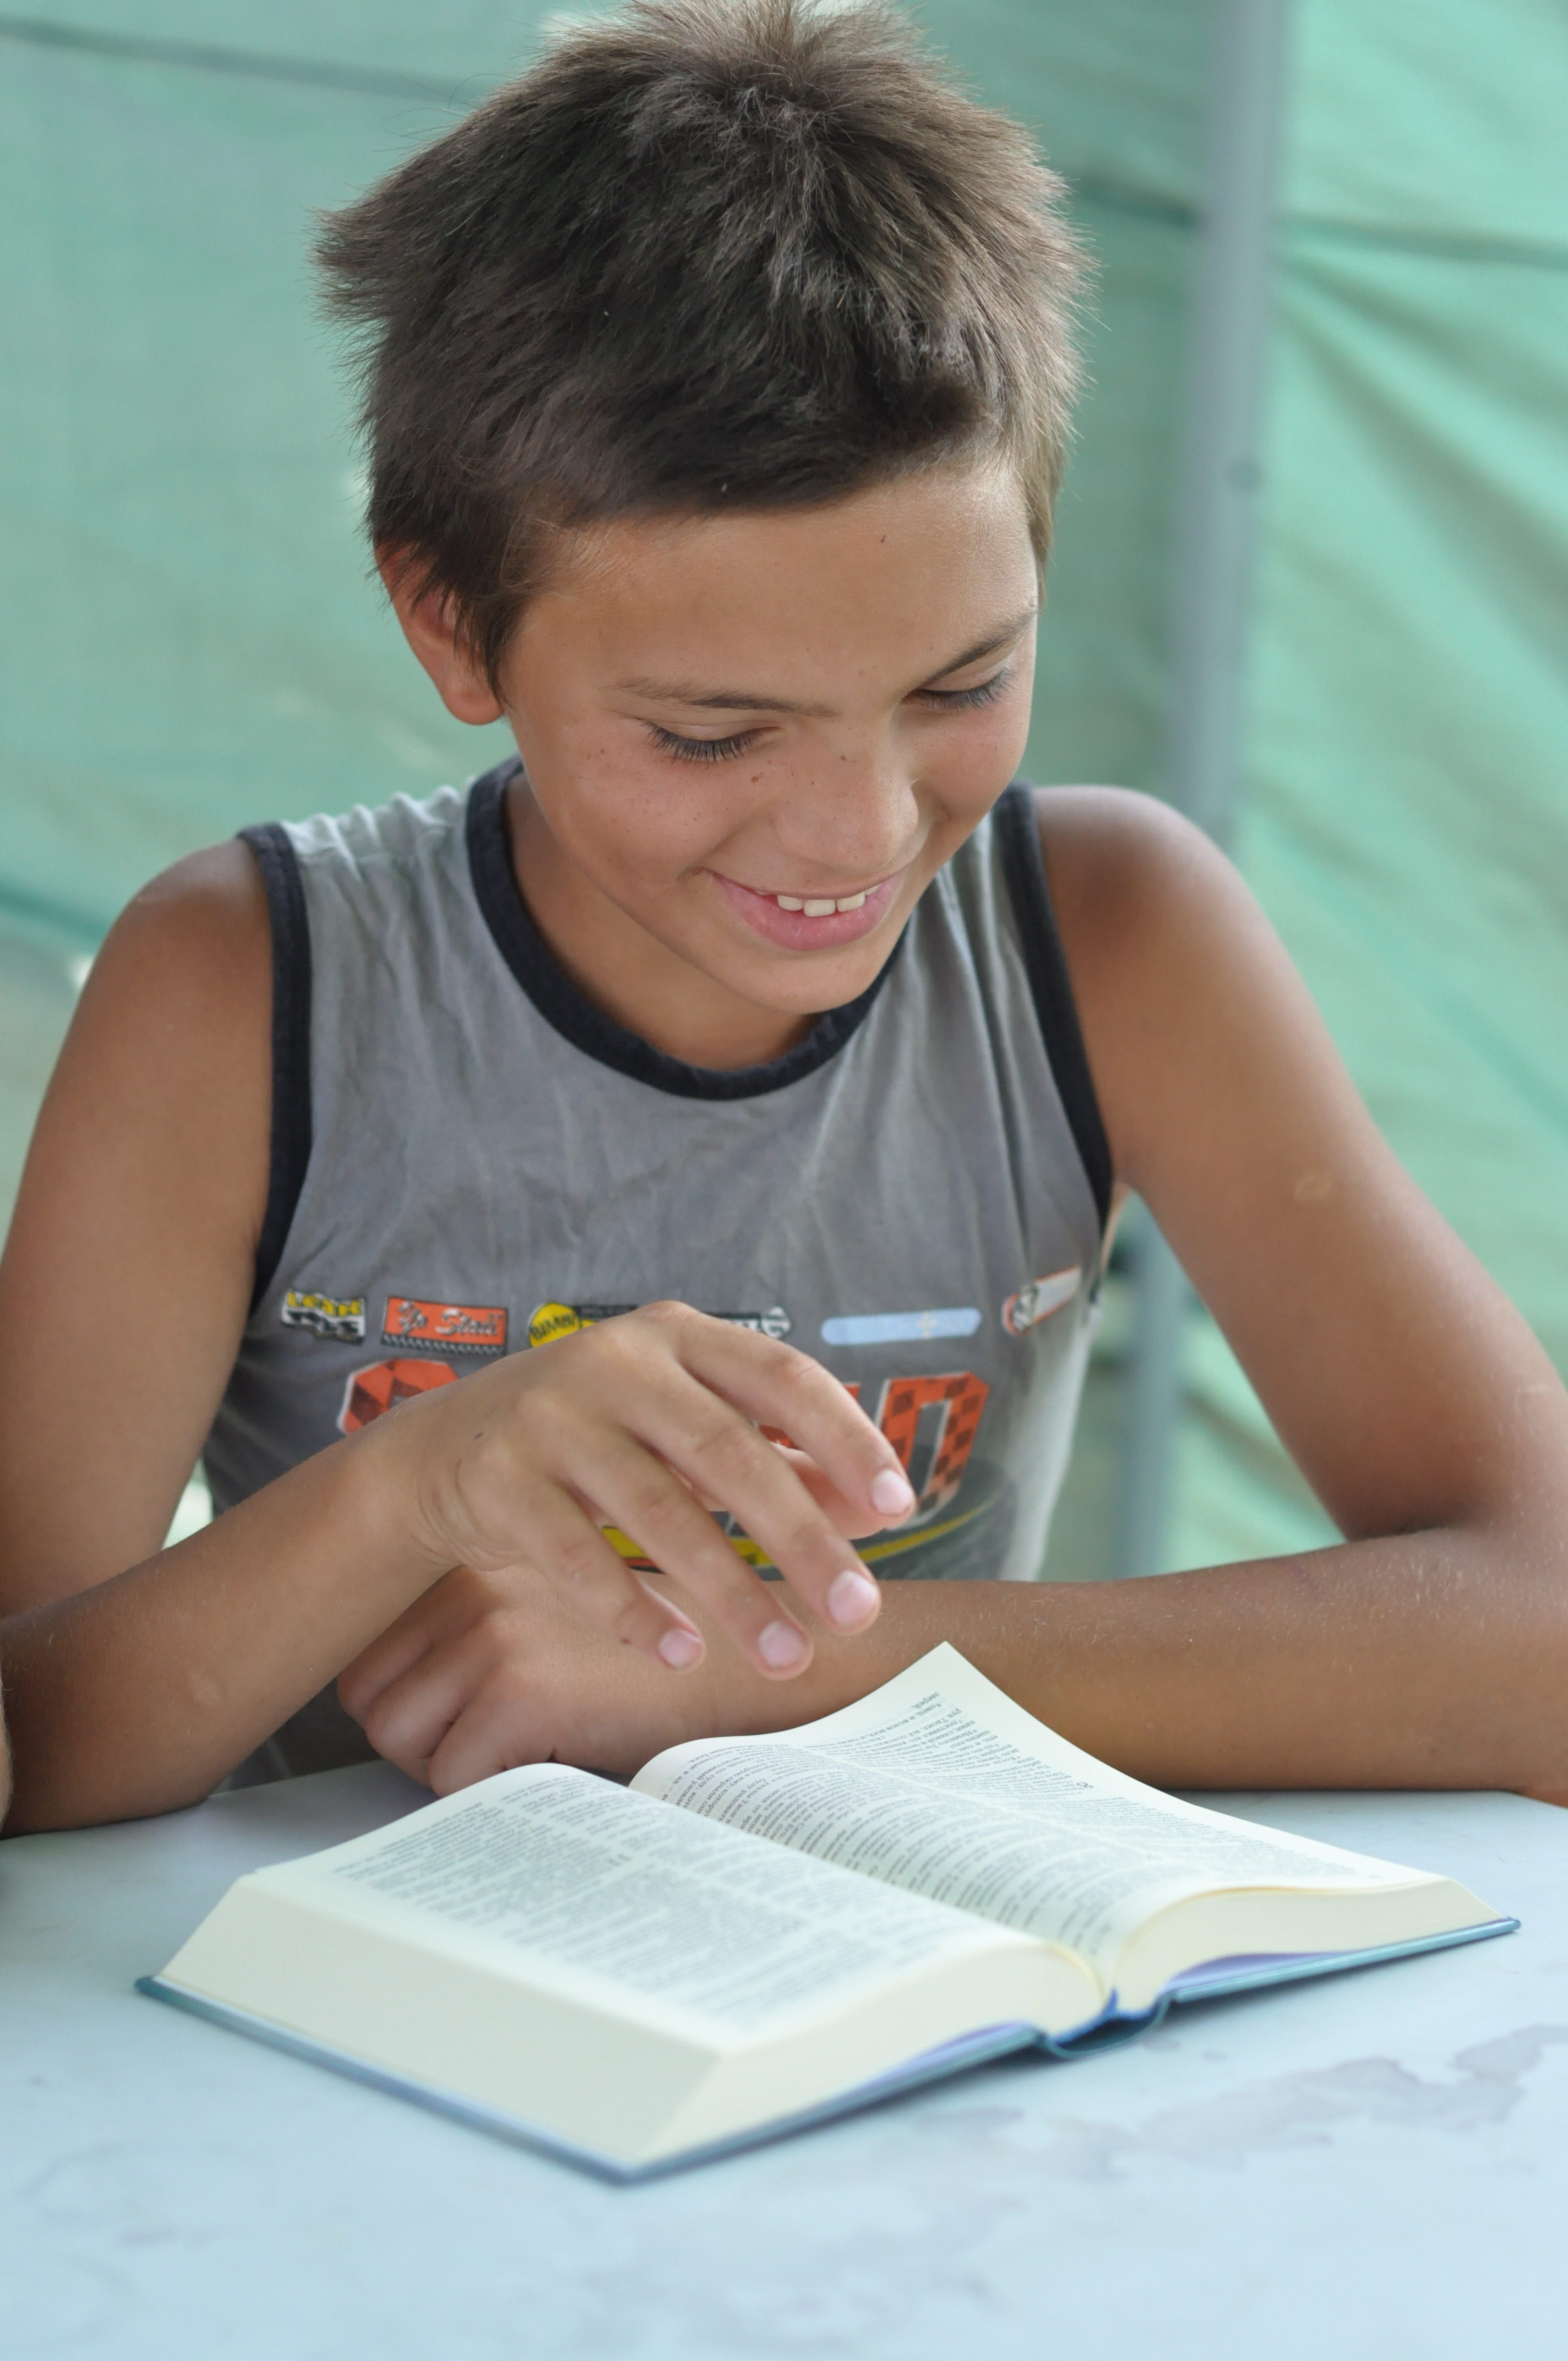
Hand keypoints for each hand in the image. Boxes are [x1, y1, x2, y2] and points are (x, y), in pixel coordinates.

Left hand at [337, 1561, 730, 1788]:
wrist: (751, 1661)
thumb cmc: (650, 1657)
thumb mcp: (552, 1616)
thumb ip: (475, 1631)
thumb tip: (382, 1696)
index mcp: (471, 1564)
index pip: (369, 1654)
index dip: (406, 1704)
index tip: (461, 1721)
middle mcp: (470, 1587)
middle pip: (366, 1696)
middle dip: (416, 1741)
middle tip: (486, 1750)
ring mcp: (493, 1634)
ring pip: (397, 1739)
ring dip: (448, 1768)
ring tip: (520, 1755)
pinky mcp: (522, 1687)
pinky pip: (452, 1777)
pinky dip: (493, 1792)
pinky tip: (553, 1762)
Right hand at [356, 1300, 914, 1681]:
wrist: (444, 1452)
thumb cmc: (596, 1440)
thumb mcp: (684, 1429)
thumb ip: (780, 1458)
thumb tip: (877, 1509)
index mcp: (677, 1336)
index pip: (781, 1376)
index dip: (845, 1438)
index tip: (899, 1506)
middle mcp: (615, 1361)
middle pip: (727, 1452)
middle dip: (802, 1538)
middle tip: (858, 1612)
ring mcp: (549, 1416)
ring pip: (657, 1510)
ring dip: (730, 1591)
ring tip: (787, 1655)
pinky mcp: (498, 1479)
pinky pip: (574, 1555)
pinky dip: (632, 1609)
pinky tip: (682, 1654)